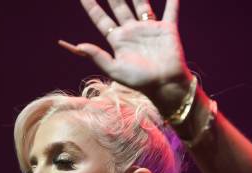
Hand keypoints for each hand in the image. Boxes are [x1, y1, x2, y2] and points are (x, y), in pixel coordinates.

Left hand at [60, 0, 192, 114]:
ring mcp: (149, 28)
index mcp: (117, 40)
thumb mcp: (114, 69)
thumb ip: (97, 56)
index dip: (91, 6)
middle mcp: (131, 31)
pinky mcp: (167, 28)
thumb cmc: (139, 81)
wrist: (164, 84)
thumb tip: (79, 45)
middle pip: (119, 6)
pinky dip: (172, 1)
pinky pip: (170, 10)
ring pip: (140, 3)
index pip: (101, 19)